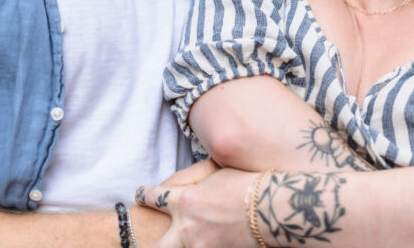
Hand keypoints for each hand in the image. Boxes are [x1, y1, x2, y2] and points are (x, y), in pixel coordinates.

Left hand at [136, 165, 258, 247]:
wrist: (272, 207)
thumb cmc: (247, 183)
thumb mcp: (215, 172)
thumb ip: (192, 181)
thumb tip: (178, 188)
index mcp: (184, 200)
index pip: (154, 197)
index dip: (145, 194)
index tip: (140, 194)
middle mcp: (187, 228)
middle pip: (157, 246)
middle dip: (148, 245)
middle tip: (145, 241)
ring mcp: (201, 246)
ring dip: (183, 244)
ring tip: (195, 237)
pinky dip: (204, 246)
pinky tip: (212, 243)